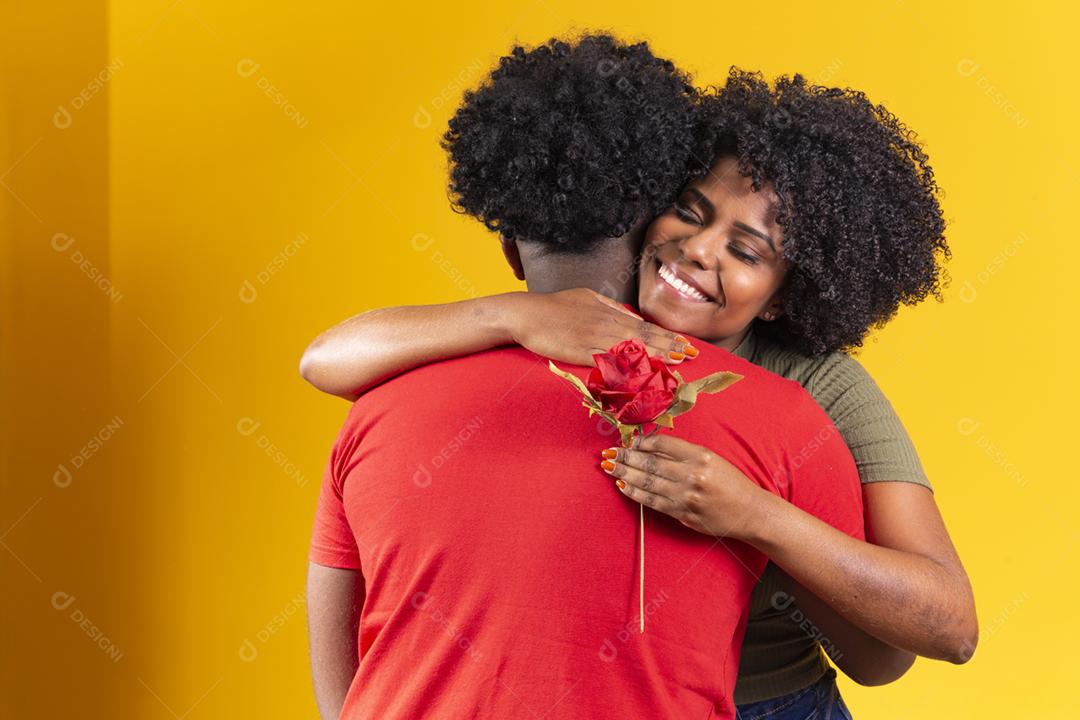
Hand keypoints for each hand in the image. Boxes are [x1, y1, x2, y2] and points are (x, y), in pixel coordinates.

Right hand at [501, 288, 698, 365]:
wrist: (525, 314)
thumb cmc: (553, 306)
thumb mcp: (586, 297)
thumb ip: (610, 306)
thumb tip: (630, 314)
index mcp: (608, 311)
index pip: (644, 325)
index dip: (667, 335)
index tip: (686, 344)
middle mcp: (606, 323)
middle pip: (645, 336)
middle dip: (670, 346)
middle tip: (693, 355)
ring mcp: (595, 337)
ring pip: (633, 347)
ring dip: (657, 356)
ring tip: (678, 363)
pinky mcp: (582, 351)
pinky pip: (610, 360)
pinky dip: (629, 366)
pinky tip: (643, 372)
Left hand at [599, 433, 764, 539]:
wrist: (748, 511)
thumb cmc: (730, 482)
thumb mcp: (711, 459)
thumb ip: (682, 454)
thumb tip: (649, 447)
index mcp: (700, 456)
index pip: (662, 444)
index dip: (642, 442)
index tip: (629, 441)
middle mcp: (692, 474)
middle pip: (650, 463)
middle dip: (626, 456)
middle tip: (609, 452)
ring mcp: (686, 496)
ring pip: (647, 482)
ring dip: (624, 473)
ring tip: (608, 466)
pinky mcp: (682, 514)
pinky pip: (652, 501)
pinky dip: (634, 493)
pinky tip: (622, 485)